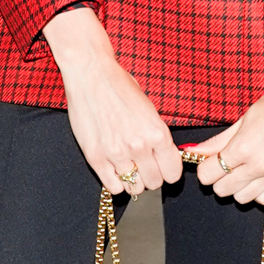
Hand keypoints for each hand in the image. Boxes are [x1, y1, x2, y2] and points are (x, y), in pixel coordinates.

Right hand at [44, 6, 180, 197]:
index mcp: (157, 133)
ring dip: (133, 180)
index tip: (164, 169)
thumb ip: (157, 136)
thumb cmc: (120, 87)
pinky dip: (116, 182)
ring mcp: (116, 154)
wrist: (91, 75)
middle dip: (151, 176)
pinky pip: (113, 186)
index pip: (172, 172)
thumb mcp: (150, 110)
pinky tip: (115, 170)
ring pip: (134, 187)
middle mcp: (139, 146)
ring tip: (128, 166)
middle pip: (154, 182)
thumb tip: (164, 157)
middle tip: (145, 167)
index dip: (169, 172)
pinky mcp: (95, 157)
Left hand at [188, 43, 263, 204]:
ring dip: (239, 187)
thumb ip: (217, 142)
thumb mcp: (241, 120)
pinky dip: (258, 191)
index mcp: (243, 147)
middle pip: (223, 189)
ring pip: (243, 198)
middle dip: (219, 178)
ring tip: (244, 170)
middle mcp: (260, 165)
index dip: (205, 169)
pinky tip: (259, 177)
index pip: (208, 175)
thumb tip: (193, 152)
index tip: (209, 163)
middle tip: (226, 165)